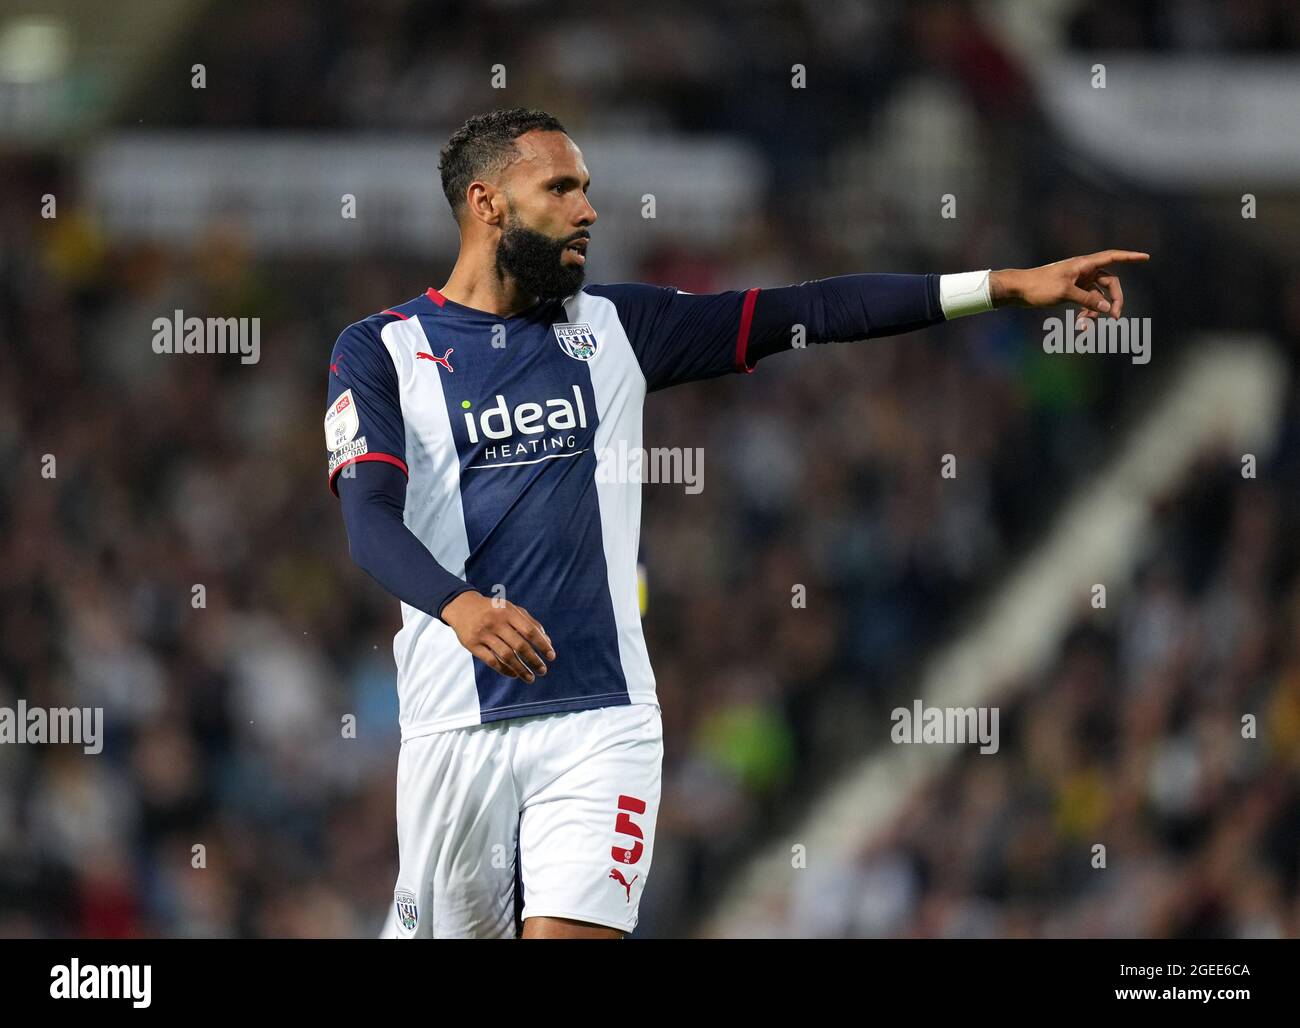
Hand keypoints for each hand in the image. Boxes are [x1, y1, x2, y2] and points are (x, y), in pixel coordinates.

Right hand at [441, 592, 555, 682]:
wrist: (462, 606)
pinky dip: (504, 670)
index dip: (542, 645)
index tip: (552, 656)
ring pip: (506, 656)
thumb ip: (530, 623)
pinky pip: (491, 661)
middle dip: (534, 660)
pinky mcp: (472, 645)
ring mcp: (483, 634)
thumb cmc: (494, 609)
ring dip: (521, 669)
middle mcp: (495, 622)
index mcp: (508, 612)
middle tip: (543, 671)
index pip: (529, 631)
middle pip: (519, 646)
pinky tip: (514, 675)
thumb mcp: (511, 609)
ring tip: (531, 678)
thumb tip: (548, 642)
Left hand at [990, 250, 1149, 324]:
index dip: (1130, 257)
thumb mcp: (1065, 293)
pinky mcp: (1071, 291)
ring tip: (1087, 325)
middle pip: (1109, 283)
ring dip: (1097, 310)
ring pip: (1098, 296)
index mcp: (1083, 264)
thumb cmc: (1039, 286)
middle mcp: (1083, 271)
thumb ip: (1088, 300)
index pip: (1112, 257)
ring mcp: (1078, 281)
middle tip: (1115, 318)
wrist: (1017, 290)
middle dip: (1113, 300)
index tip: (1146, 257)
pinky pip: (1087, 302)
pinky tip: (1080, 324)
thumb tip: (1108, 309)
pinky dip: (1087, 312)